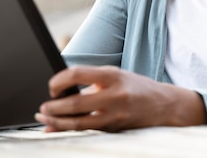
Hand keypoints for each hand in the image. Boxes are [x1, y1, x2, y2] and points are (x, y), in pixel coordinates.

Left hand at [35, 65, 206, 131]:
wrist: (164, 105)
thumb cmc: (134, 87)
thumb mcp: (115, 75)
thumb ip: (89, 82)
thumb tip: (60, 92)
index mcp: (111, 75)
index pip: (76, 74)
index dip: (58, 81)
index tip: (52, 87)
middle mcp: (113, 95)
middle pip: (75, 103)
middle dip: (53, 108)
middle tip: (42, 109)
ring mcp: (114, 114)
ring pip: (79, 122)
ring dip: (57, 123)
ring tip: (45, 120)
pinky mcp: (114, 129)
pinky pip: (87, 131)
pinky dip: (69, 131)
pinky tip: (57, 129)